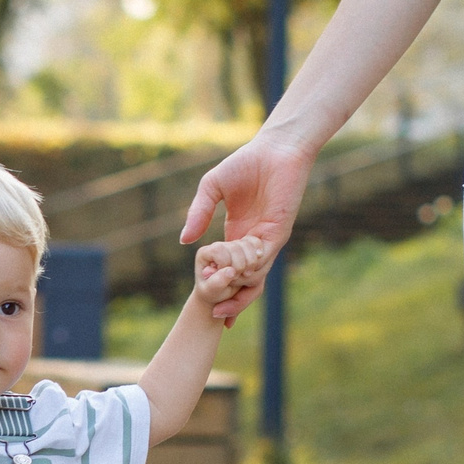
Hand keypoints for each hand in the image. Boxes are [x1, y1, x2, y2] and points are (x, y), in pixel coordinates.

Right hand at [179, 128, 315, 321]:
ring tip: (220, 293)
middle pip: (244, 282)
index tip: (206, 303)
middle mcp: (253, 242)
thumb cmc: (245, 163)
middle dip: (232, 301)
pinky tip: (234, 270)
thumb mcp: (211, 189)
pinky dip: (248, 267)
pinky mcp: (278, 233)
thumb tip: (184, 241)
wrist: (276, 150)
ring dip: (236, 285)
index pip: (229, 269)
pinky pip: (263, 259)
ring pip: (254, 275)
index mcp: (237, 234)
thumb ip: (198, 213)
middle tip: (215, 313)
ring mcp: (267, 240)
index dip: (219, 287)